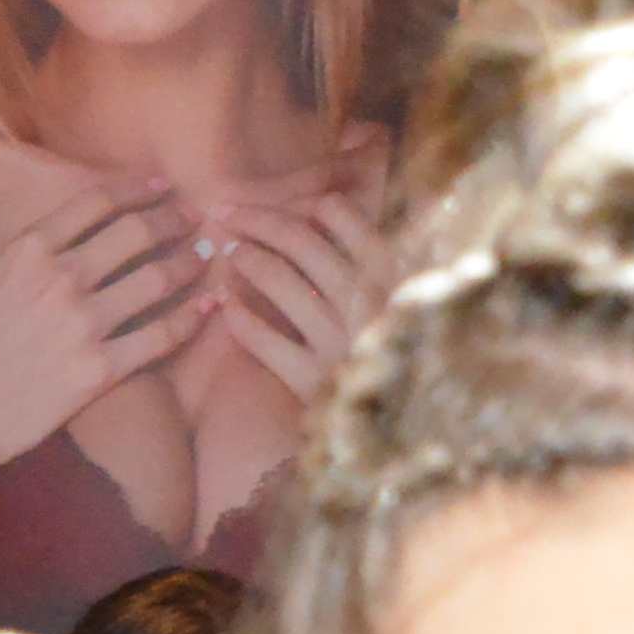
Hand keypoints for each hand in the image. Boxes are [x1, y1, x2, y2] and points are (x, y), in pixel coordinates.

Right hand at [0, 155, 214, 491]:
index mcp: (26, 250)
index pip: (95, 204)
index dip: (136, 189)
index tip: (161, 185)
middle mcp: (62, 278)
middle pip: (136, 234)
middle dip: (173, 219)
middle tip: (196, 215)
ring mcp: (84, 325)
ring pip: (157, 280)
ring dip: (189, 261)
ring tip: (208, 254)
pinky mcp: (99, 370)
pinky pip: (159, 337)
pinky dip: (191, 318)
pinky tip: (209, 307)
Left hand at [192, 174, 398, 406]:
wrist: (405, 431)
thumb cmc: (408, 357)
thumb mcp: (409, 302)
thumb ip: (381, 259)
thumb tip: (334, 207)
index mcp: (396, 279)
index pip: (347, 220)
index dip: (312, 206)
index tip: (289, 202)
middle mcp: (367, 304)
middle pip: (301, 242)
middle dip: (258, 220)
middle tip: (226, 212)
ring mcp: (338, 342)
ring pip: (279, 281)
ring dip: (246, 257)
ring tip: (229, 250)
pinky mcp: (312, 380)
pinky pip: (263, 339)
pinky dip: (239, 316)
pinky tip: (224, 303)